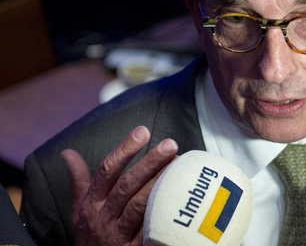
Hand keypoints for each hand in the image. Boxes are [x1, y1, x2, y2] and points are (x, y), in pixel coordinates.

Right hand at [61, 126, 178, 245]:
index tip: (142, 131)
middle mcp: (104, 216)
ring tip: (178, 166)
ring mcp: (118, 234)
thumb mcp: (79, 209)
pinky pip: (149, 230)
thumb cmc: (89, 234)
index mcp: (92, 203)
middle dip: (149, 163)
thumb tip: (68, 152)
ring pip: (139, 205)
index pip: (106, 171)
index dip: (124, 149)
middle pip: (127, 185)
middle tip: (170, 144)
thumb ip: (79, 180)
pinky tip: (178, 200)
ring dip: (159, 184)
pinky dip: (162, 215)